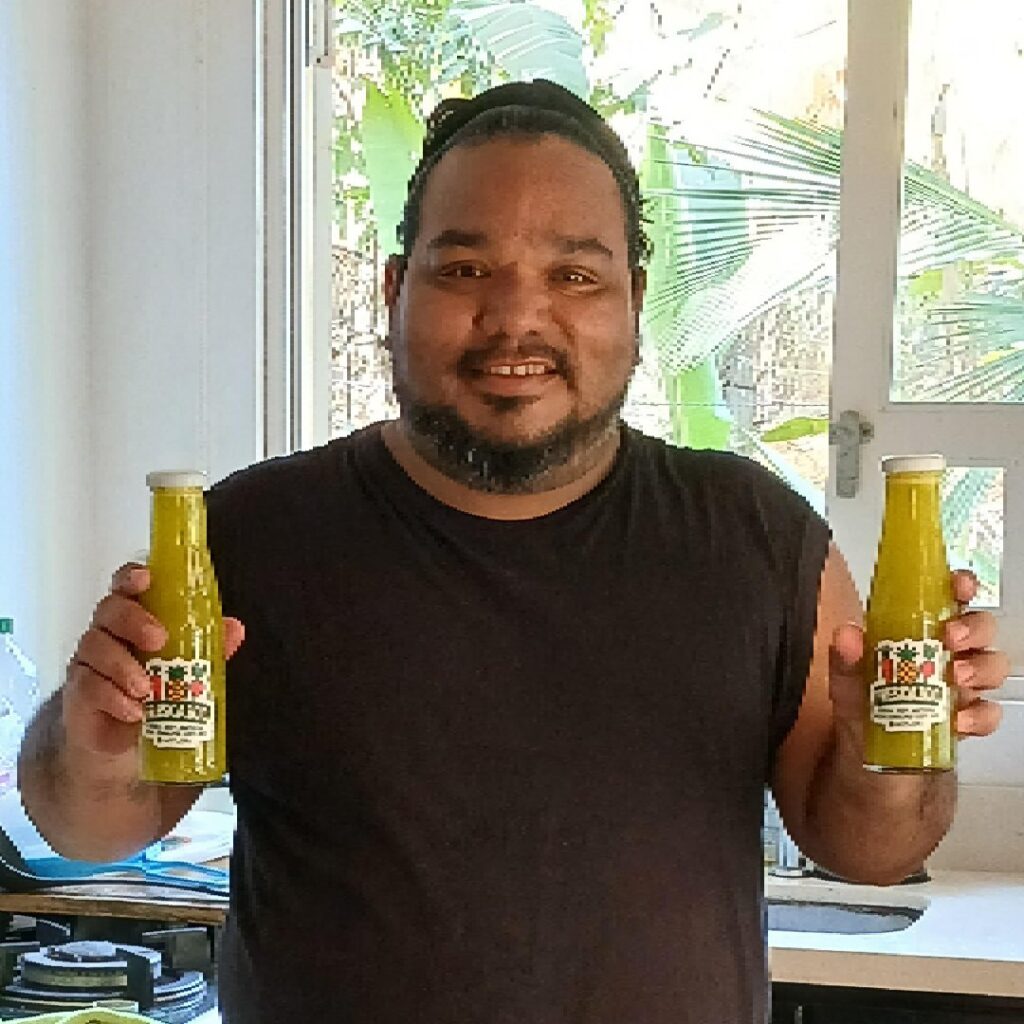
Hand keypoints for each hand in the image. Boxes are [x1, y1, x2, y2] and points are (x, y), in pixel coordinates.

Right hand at [63, 563, 244, 756]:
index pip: (127, 586)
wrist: (124, 738)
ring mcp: (90, 660)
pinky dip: (114, 698)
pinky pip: (88, 685)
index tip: (145, 578)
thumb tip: (235, 628)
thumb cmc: (154, 691)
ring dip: (123, 667)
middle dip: (134, 620)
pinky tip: (134, 711)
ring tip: (147, 689)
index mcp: (135, 617)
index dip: (132, 577)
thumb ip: (210, 646)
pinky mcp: (79, 691)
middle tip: (159, 640)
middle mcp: (109, 632)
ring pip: (96, 647)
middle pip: (110, 609)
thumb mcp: (187, 667)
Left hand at [829, 569, 1007, 738]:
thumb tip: (846, 636)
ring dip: (980, 668)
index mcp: (918, 631)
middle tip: (951, 638)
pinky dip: (979, 715)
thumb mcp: (846, 679)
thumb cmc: (862, 704)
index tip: (959, 586)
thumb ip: (845, 657)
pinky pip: (988, 712)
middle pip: (980, 628)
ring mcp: (961, 686)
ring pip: (992, 665)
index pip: (948, 598)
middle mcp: (946, 653)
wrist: (866, 755)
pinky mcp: (968, 719)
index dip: (961, 586)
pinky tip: (958, 720)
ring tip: (956, 678)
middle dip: (973, 628)